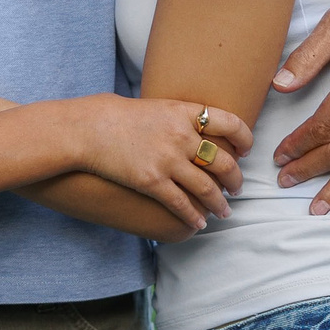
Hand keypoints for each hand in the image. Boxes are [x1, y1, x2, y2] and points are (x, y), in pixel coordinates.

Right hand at [73, 96, 251, 231]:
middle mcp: (181, 136)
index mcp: (182, 112)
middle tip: (237, 188)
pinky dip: (194, 216)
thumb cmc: (110, 115)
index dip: (244, 138)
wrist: (84, 130)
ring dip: (220, 203)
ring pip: (208, 188)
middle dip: (235, 179)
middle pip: (224, 161)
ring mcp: (168, 161)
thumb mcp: (150, 106)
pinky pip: (182, 204)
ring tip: (224, 211)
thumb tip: (186, 125)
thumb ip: (173, 117)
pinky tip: (200, 223)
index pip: (229, 123)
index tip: (245, 150)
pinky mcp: (152, 182)